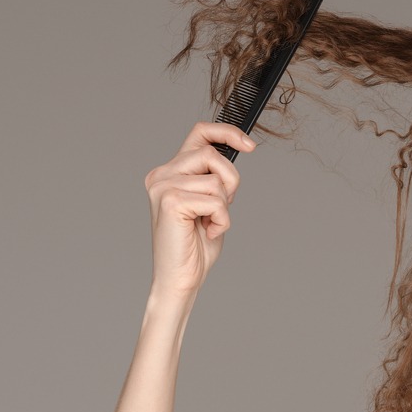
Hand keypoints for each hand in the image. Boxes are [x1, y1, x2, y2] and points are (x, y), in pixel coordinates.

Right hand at [143, 122, 255, 297]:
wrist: (180, 279)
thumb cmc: (196, 246)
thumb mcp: (210, 204)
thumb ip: (214, 179)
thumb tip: (236, 152)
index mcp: (169, 173)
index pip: (199, 134)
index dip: (227, 132)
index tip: (250, 145)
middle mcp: (161, 175)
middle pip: (212, 155)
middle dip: (230, 181)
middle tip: (224, 206)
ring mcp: (163, 187)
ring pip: (216, 181)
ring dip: (224, 208)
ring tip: (210, 224)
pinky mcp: (171, 202)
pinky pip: (216, 202)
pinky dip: (222, 220)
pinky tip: (208, 233)